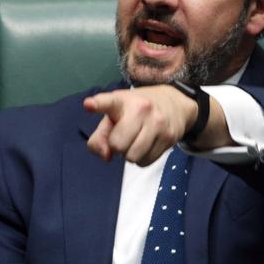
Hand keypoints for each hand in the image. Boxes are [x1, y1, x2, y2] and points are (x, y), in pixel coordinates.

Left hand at [83, 85, 197, 165]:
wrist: (174, 103)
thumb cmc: (136, 110)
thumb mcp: (115, 114)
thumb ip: (100, 136)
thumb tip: (107, 156)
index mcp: (122, 101)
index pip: (108, 102)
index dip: (98, 104)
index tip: (89, 105)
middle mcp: (141, 109)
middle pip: (117, 145)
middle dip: (117, 146)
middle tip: (124, 136)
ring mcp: (157, 123)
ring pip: (133, 157)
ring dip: (130, 154)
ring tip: (136, 140)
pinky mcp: (169, 137)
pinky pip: (146, 162)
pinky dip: (143, 158)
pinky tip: (147, 144)